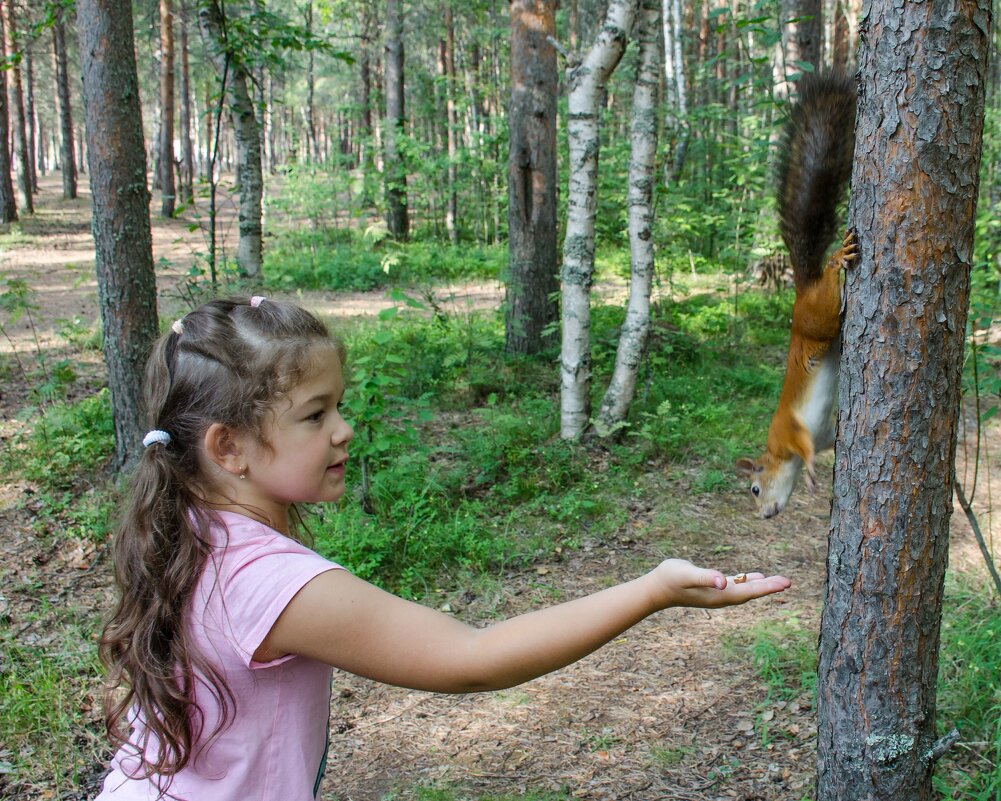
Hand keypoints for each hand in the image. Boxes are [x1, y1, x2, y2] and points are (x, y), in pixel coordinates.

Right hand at [647, 558, 790, 610]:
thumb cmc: (670, 579)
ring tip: (778, 581)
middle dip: (769, 587)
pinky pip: (736, 585)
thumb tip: (723, 582)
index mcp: (720, 595)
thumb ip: (706, 577)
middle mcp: (721, 597)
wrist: (656, 588)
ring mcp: (717, 594)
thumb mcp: (688, 575)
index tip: (784, 584)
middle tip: (788, 582)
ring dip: (761, 585)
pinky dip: (747, 581)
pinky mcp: (712, 588)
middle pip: (751, 592)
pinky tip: (753, 576)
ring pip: (745, 590)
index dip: (767, 587)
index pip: (749, 592)